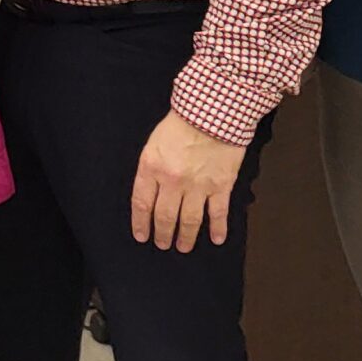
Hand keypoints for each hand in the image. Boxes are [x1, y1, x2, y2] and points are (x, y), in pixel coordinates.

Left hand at [130, 110, 244, 250]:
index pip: (142, 203)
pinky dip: (217, 229)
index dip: (140, 223)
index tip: (141, 236)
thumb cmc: (180, 123)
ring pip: (189, 220)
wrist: (212, 113)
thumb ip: (151, 168)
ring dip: (185, 237)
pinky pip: (218, 213)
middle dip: (162, 234)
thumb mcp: (154, 143)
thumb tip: (150, 190)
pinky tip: (216, 239)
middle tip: (162, 245)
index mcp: (152, 168)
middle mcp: (173, 182)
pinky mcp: (221, 186)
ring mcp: (198, 186)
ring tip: (182, 248)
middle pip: (165, 216)